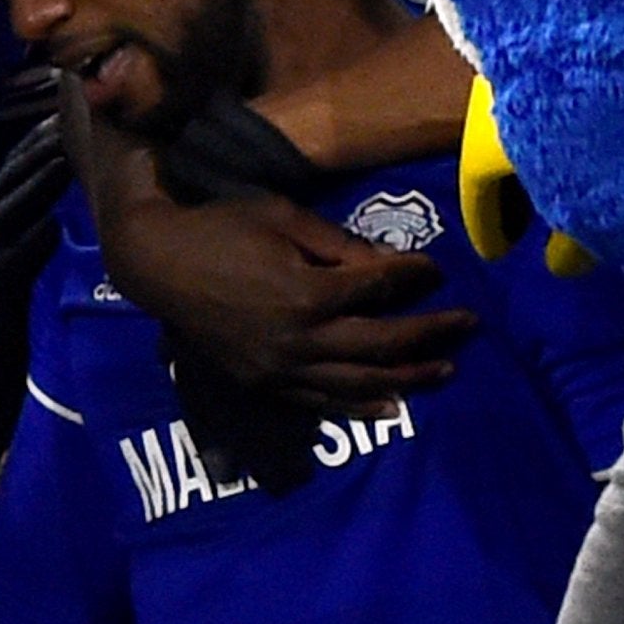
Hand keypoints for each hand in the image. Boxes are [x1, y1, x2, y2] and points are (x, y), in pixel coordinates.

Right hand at [119, 188, 472, 411]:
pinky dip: (358, 405)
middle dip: (431, 333)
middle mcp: (299, 338)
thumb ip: (341, 246)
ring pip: (358, 382)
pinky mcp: (262, 382)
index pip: (381, 287)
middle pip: (382, 342)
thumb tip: (394, 264)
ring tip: (443, 370)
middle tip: (468, 325)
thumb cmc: (219, 227)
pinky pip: (320, 400)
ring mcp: (280, 367)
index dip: (416, 276)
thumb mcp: (283, 218)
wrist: (155, 262)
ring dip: (407, 378)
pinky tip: (390, 404)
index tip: (437, 270)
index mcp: (307, 292)